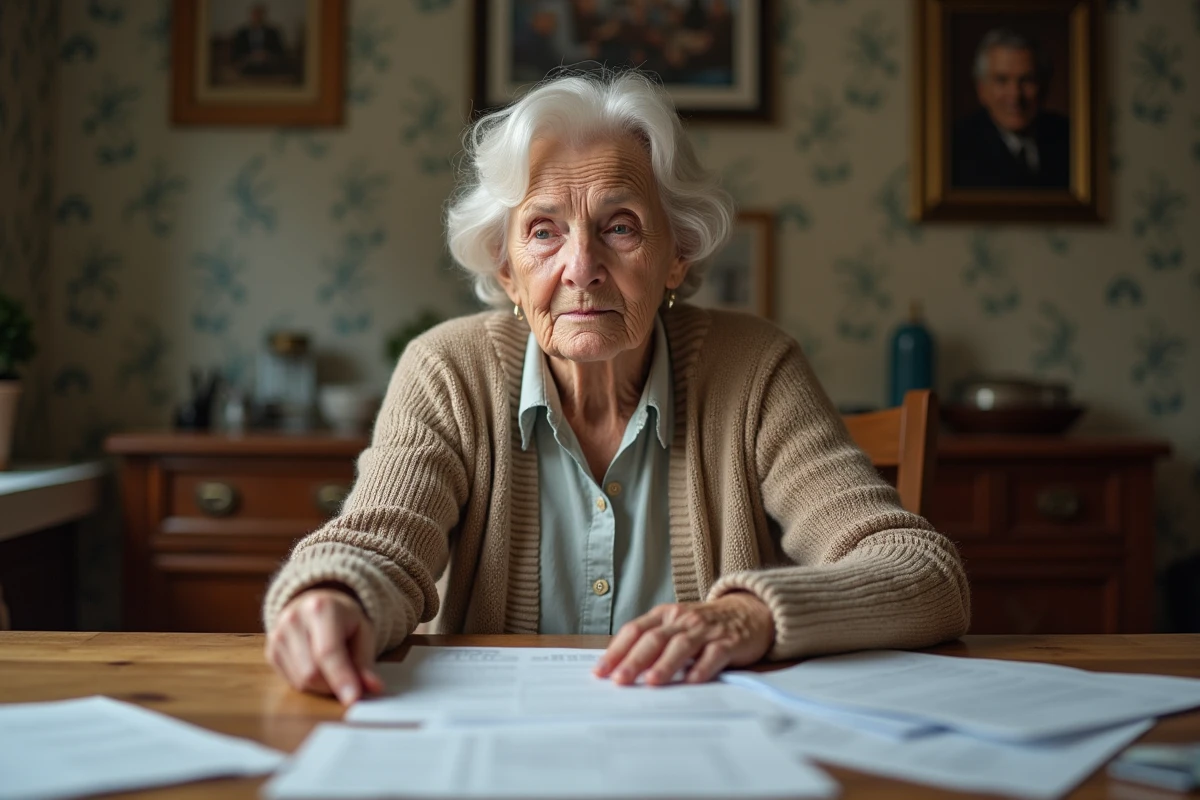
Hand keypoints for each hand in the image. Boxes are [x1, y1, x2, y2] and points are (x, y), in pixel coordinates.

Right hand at [265, 586, 384, 704]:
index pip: (328, 651)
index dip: (341, 678)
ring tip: (333, 669)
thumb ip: (365, 662)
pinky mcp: (270, 651)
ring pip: (300, 681)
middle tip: (348, 681)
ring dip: (321, 687)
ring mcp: (278, 636)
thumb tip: (374, 688)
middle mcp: (294, 619)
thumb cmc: (343, 619)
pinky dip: (308, 684)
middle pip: (311, 672)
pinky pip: (291, 682)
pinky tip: (317, 667)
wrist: (315, 602)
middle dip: (333, 685)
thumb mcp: (362, 632)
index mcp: (321, 608)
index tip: (353, 699)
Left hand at [593, 592, 775, 685]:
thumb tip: (619, 668)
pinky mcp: (728, 642)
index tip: (600, 672)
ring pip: (681, 646)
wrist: (750, 611)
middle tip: (619, 680)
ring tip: (651, 681)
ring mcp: (705, 630)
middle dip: (634, 660)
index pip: (634, 631)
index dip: (616, 650)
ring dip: (665, 664)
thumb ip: (652, 641)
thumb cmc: (705, 624)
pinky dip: (702, 668)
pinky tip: (692, 681)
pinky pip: (713, 655)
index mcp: (664, 615)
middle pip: (654, 639)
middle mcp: (682, 619)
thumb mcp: (676, 625)